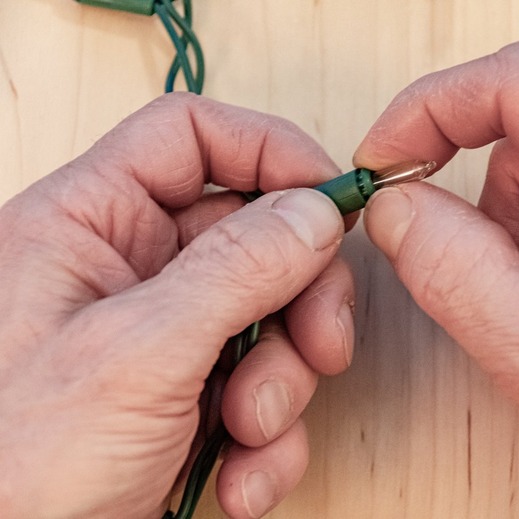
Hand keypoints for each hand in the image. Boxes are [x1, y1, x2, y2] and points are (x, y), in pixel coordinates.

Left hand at [0, 94, 354, 518]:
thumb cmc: (15, 469)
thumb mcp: (136, 354)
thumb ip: (235, 270)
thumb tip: (314, 211)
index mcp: (91, 225)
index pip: (192, 138)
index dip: (270, 151)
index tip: (332, 200)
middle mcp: (134, 272)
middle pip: (257, 234)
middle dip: (301, 297)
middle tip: (321, 344)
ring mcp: (168, 337)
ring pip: (273, 319)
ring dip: (284, 383)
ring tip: (248, 432)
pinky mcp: (192, 396)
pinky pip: (264, 388)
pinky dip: (270, 438)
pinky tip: (241, 476)